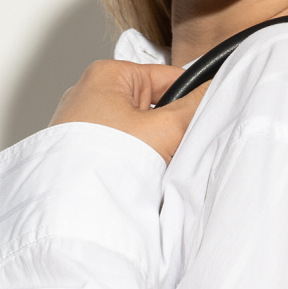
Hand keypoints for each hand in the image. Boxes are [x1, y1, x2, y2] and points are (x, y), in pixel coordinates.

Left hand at [48, 61, 207, 164]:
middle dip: (167, 131)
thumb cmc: (101, 162)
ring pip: (135, 133)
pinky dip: (130, 164)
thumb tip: (218, 92)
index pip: (168, 77)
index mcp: (107, 74)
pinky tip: (133, 179)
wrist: (69, 213)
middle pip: (152, 107)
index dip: (191, 100)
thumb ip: (194, 107)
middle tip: (172, 151)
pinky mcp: (78, 153)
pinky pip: (117, 152)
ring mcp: (81, 126)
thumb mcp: (163, 130)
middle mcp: (89, 94)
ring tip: (150, 169)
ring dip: (149, 151)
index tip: (204, 121)